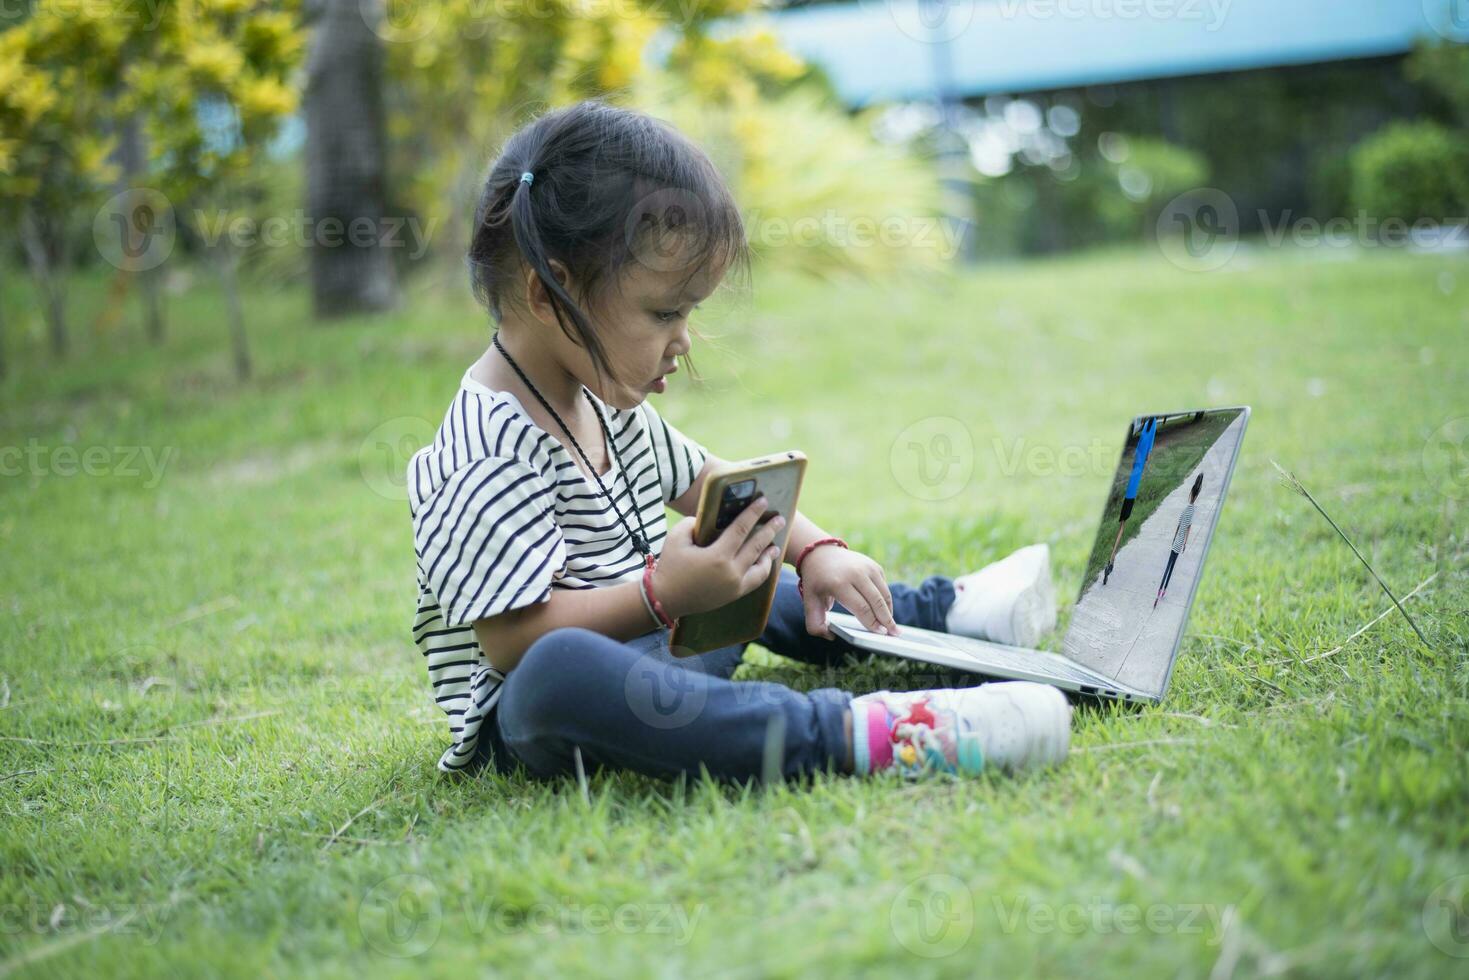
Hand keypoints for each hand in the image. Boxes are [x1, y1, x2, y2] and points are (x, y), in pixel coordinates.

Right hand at [653, 495, 785, 619]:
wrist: (666, 599)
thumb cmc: (670, 566)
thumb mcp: (676, 537)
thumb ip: (693, 524)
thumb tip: (709, 519)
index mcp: (718, 556)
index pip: (741, 529)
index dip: (753, 513)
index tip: (763, 501)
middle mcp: (731, 571)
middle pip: (756, 546)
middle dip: (769, 530)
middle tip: (780, 519)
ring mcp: (735, 586)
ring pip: (760, 567)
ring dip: (769, 553)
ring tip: (774, 544)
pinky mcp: (733, 595)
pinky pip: (755, 581)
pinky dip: (762, 570)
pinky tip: (764, 563)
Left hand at [798, 545, 899, 638]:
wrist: (820, 553)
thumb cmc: (816, 582)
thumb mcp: (809, 602)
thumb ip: (814, 624)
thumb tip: (831, 636)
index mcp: (839, 583)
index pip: (861, 607)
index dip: (872, 622)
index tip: (880, 634)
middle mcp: (855, 573)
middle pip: (877, 602)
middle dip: (887, 620)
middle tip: (894, 634)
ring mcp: (867, 567)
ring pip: (884, 594)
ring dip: (889, 611)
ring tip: (893, 626)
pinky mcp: (874, 566)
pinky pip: (884, 587)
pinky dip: (886, 600)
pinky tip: (885, 612)